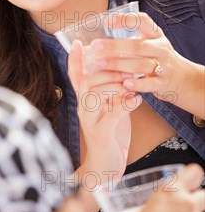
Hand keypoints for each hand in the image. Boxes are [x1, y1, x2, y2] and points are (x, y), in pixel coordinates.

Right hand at [68, 40, 139, 176]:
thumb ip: (109, 93)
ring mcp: (90, 121)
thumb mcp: (107, 109)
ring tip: (130, 80)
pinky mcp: (101, 133)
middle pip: (86, 81)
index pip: (75, 77)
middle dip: (104, 69)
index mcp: (84, 102)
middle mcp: (83, 109)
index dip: (75, 60)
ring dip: (114, 84)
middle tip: (123, 65)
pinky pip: (112, 113)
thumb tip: (121, 72)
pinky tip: (136, 99)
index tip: (78, 43)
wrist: (104, 168)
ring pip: (95, 94)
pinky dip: (126, 104)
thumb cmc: (109, 136)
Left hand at [91, 12, 204, 116]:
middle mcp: (160, 48)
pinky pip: (150, 84)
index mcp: (155, 34)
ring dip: (119, 64)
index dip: (125, 20)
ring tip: (99, 63)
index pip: (143, 22)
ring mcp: (163, 66)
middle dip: (115, 46)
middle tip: (95, 46)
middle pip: (138, 46)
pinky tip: (124, 84)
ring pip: (141, 65)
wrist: (181, 76)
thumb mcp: (149, 41)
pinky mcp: (163, 83)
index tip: (106, 21)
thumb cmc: (155, 56)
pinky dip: (138, 84)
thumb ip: (130, 37)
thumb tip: (98, 30)